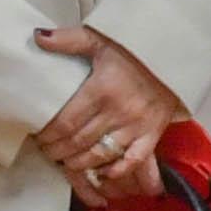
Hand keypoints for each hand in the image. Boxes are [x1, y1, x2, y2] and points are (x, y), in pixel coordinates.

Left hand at [28, 26, 188, 205]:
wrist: (174, 54)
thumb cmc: (133, 48)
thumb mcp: (99, 39)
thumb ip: (67, 40)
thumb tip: (37, 37)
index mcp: (101, 89)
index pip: (66, 123)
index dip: (48, 136)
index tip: (38, 137)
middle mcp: (118, 111)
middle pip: (78, 142)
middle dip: (57, 151)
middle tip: (47, 152)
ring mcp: (136, 126)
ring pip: (101, 154)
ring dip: (79, 163)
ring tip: (66, 162)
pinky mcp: (152, 134)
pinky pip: (133, 160)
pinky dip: (117, 171)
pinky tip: (102, 174)